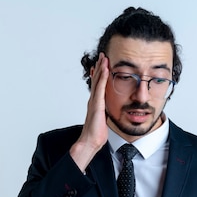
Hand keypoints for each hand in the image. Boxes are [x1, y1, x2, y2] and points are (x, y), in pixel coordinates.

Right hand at [70, 53, 108, 171]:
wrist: (90, 141)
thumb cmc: (95, 134)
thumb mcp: (102, 121)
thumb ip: (103, 114)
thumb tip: (106, 114)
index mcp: (95, 103)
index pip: (97, 86)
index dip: (99, 74)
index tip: (102, 65)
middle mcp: (93, 100)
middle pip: (96, 80)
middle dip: (99, 67)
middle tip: (102, 56)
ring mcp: (94, 101)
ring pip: (97, 81)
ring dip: (101, 68)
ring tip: (103, 57)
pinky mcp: (97, 104)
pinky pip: (100, 88)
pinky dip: (102, 77)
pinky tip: (105, 69)